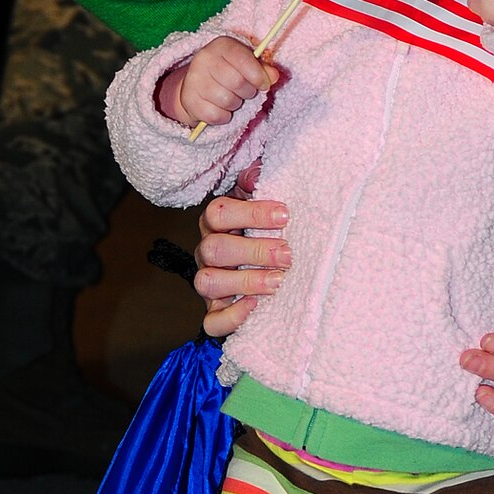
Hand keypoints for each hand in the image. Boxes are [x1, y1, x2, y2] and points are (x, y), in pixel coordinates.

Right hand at [170, 35, 275, 128]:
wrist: (195, 87)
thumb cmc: (227, 73)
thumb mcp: (246, 64)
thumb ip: (262, 68)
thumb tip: (274, 76)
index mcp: (221, 45)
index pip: (244, 59)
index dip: (258, 75)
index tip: (264, 84)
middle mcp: (204, 59)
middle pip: (237, 82)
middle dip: (248, 92)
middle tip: (246, 92)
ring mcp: (194, 80)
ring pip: (227, 100)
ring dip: (235, 104)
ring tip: (232, 98)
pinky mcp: (189, 100)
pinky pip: (217, 115)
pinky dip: (224, 116)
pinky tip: (220, 108)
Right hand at [195, 168, 290, 338]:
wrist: (272, 271)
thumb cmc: (268, 232)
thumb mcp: (267, 204)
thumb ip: (260, 183)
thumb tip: (256, 173)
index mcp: (217, 224)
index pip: (218, 213)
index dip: (250, 213)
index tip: (285, 215)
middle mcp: (208, 253)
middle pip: (214, 248)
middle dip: (254, 250)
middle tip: (287, 254)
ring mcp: (209, 284)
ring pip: (207, 282)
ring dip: (245, 281)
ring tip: (277, 281)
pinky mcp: (216, 312)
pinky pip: (212, 320)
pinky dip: (231, 317)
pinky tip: (255, 306)